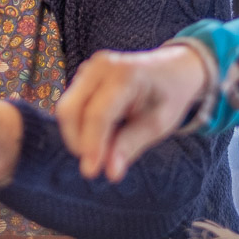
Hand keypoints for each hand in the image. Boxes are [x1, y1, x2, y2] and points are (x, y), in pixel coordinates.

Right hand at [57, 46, 207, 181]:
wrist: (172, 69)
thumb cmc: (168, 96)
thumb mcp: (158, 124)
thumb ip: (131, 145)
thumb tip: (110, 173)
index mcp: (125, 75)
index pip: (97, 114)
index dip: (91, 144)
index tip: (91, 172)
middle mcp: (100, 66)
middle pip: (70, 109)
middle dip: (78, 141)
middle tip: (97, 163)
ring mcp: (89, 68)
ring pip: (66, 108)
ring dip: (78, 134)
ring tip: (105, 145)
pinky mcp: (82, 75)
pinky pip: (71, 105)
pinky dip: (80, 125)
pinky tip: (102, 131)